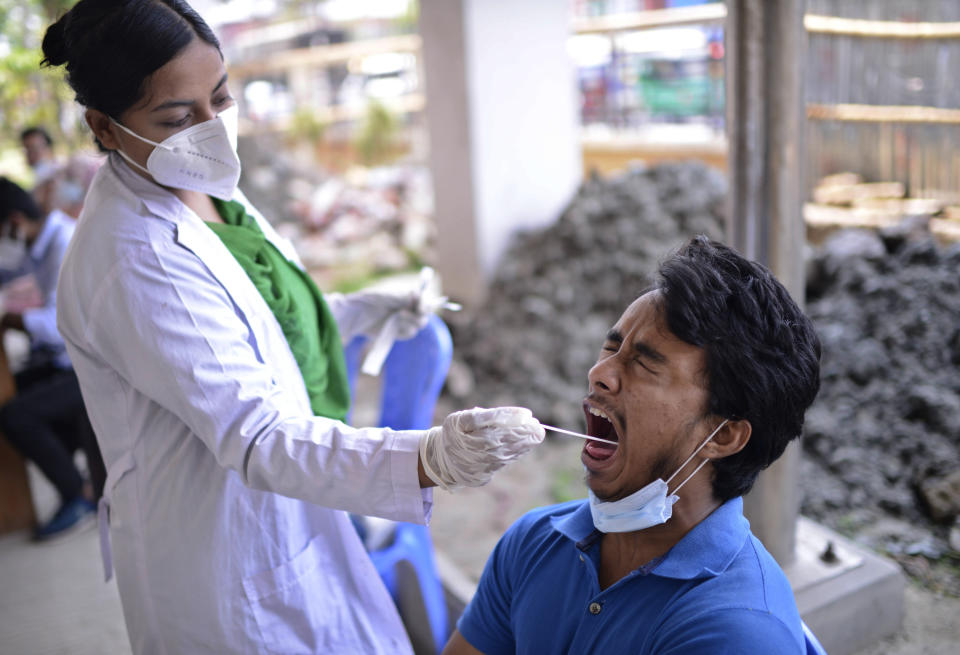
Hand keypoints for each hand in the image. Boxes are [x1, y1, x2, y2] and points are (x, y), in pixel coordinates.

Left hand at [340, 289, 425, 341]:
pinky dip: (406, 328)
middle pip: (425, 313)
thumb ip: (403, 297)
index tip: (419, 299)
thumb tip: (418, 292)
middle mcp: (409, 309)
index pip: (425, 300)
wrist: (355, 315)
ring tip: (400, 314)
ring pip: (419, 324)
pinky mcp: (399, 333)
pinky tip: (396, 323)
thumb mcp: (387, 296)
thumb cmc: (370, 300)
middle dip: (421, 311)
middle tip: (413, 309)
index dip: (426, 300)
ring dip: (413, 319)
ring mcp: (404, 322)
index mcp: (408, 298)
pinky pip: (409, 333)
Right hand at [419, 407, 544, 489]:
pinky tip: (526, 443)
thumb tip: (518, 414)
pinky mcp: (488, 473)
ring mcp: (487, 465)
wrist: (440, 460)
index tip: (530, 415)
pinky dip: (518, 451)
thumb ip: (487, 416)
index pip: (504, 428)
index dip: (518, 421)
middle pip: (511, 441)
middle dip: (527, 433)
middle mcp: (484, 454)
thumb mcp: (462, 419)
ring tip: (537, 433)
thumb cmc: (453, 434)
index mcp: (477, 438)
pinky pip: (507, 461)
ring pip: (512, 452)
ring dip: (526, 443)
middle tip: (538, 426)